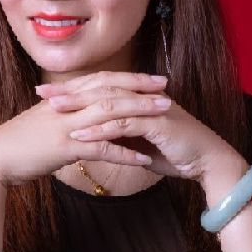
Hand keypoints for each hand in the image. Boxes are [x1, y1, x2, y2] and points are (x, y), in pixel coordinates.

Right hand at [0, 72, 173, 186]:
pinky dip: (124, 153)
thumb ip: (63, 118)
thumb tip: (81, 121)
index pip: (101, 81)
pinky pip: (101, 148)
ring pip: (110, 113)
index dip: (128, 78)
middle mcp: (67, 107)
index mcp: (63, 99)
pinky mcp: (64, 147)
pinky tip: (145, 159)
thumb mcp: (42, 124)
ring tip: (165, 114)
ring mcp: (66, 125)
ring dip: (140, 113)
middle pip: (110, 91)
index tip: (152, 79)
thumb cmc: (16, 144)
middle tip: (167, 88)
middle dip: (140, 88)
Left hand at [36, 70, 246, 181]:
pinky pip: (124, 125)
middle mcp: (144, 98)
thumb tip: (103, 142)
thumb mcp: (144, 145)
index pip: (101, 89)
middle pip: (101, 89)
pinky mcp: (157, 124)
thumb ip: (124, 138)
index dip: (74, 90)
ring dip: (80, 108)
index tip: (48, 94)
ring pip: (109, 104)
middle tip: (42, 94)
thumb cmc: (178, 153)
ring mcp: (151, 109)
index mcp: (139, 99)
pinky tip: (80, 135)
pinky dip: (100, 131)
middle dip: (69, 92)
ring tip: (54, 112)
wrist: (209, 162)